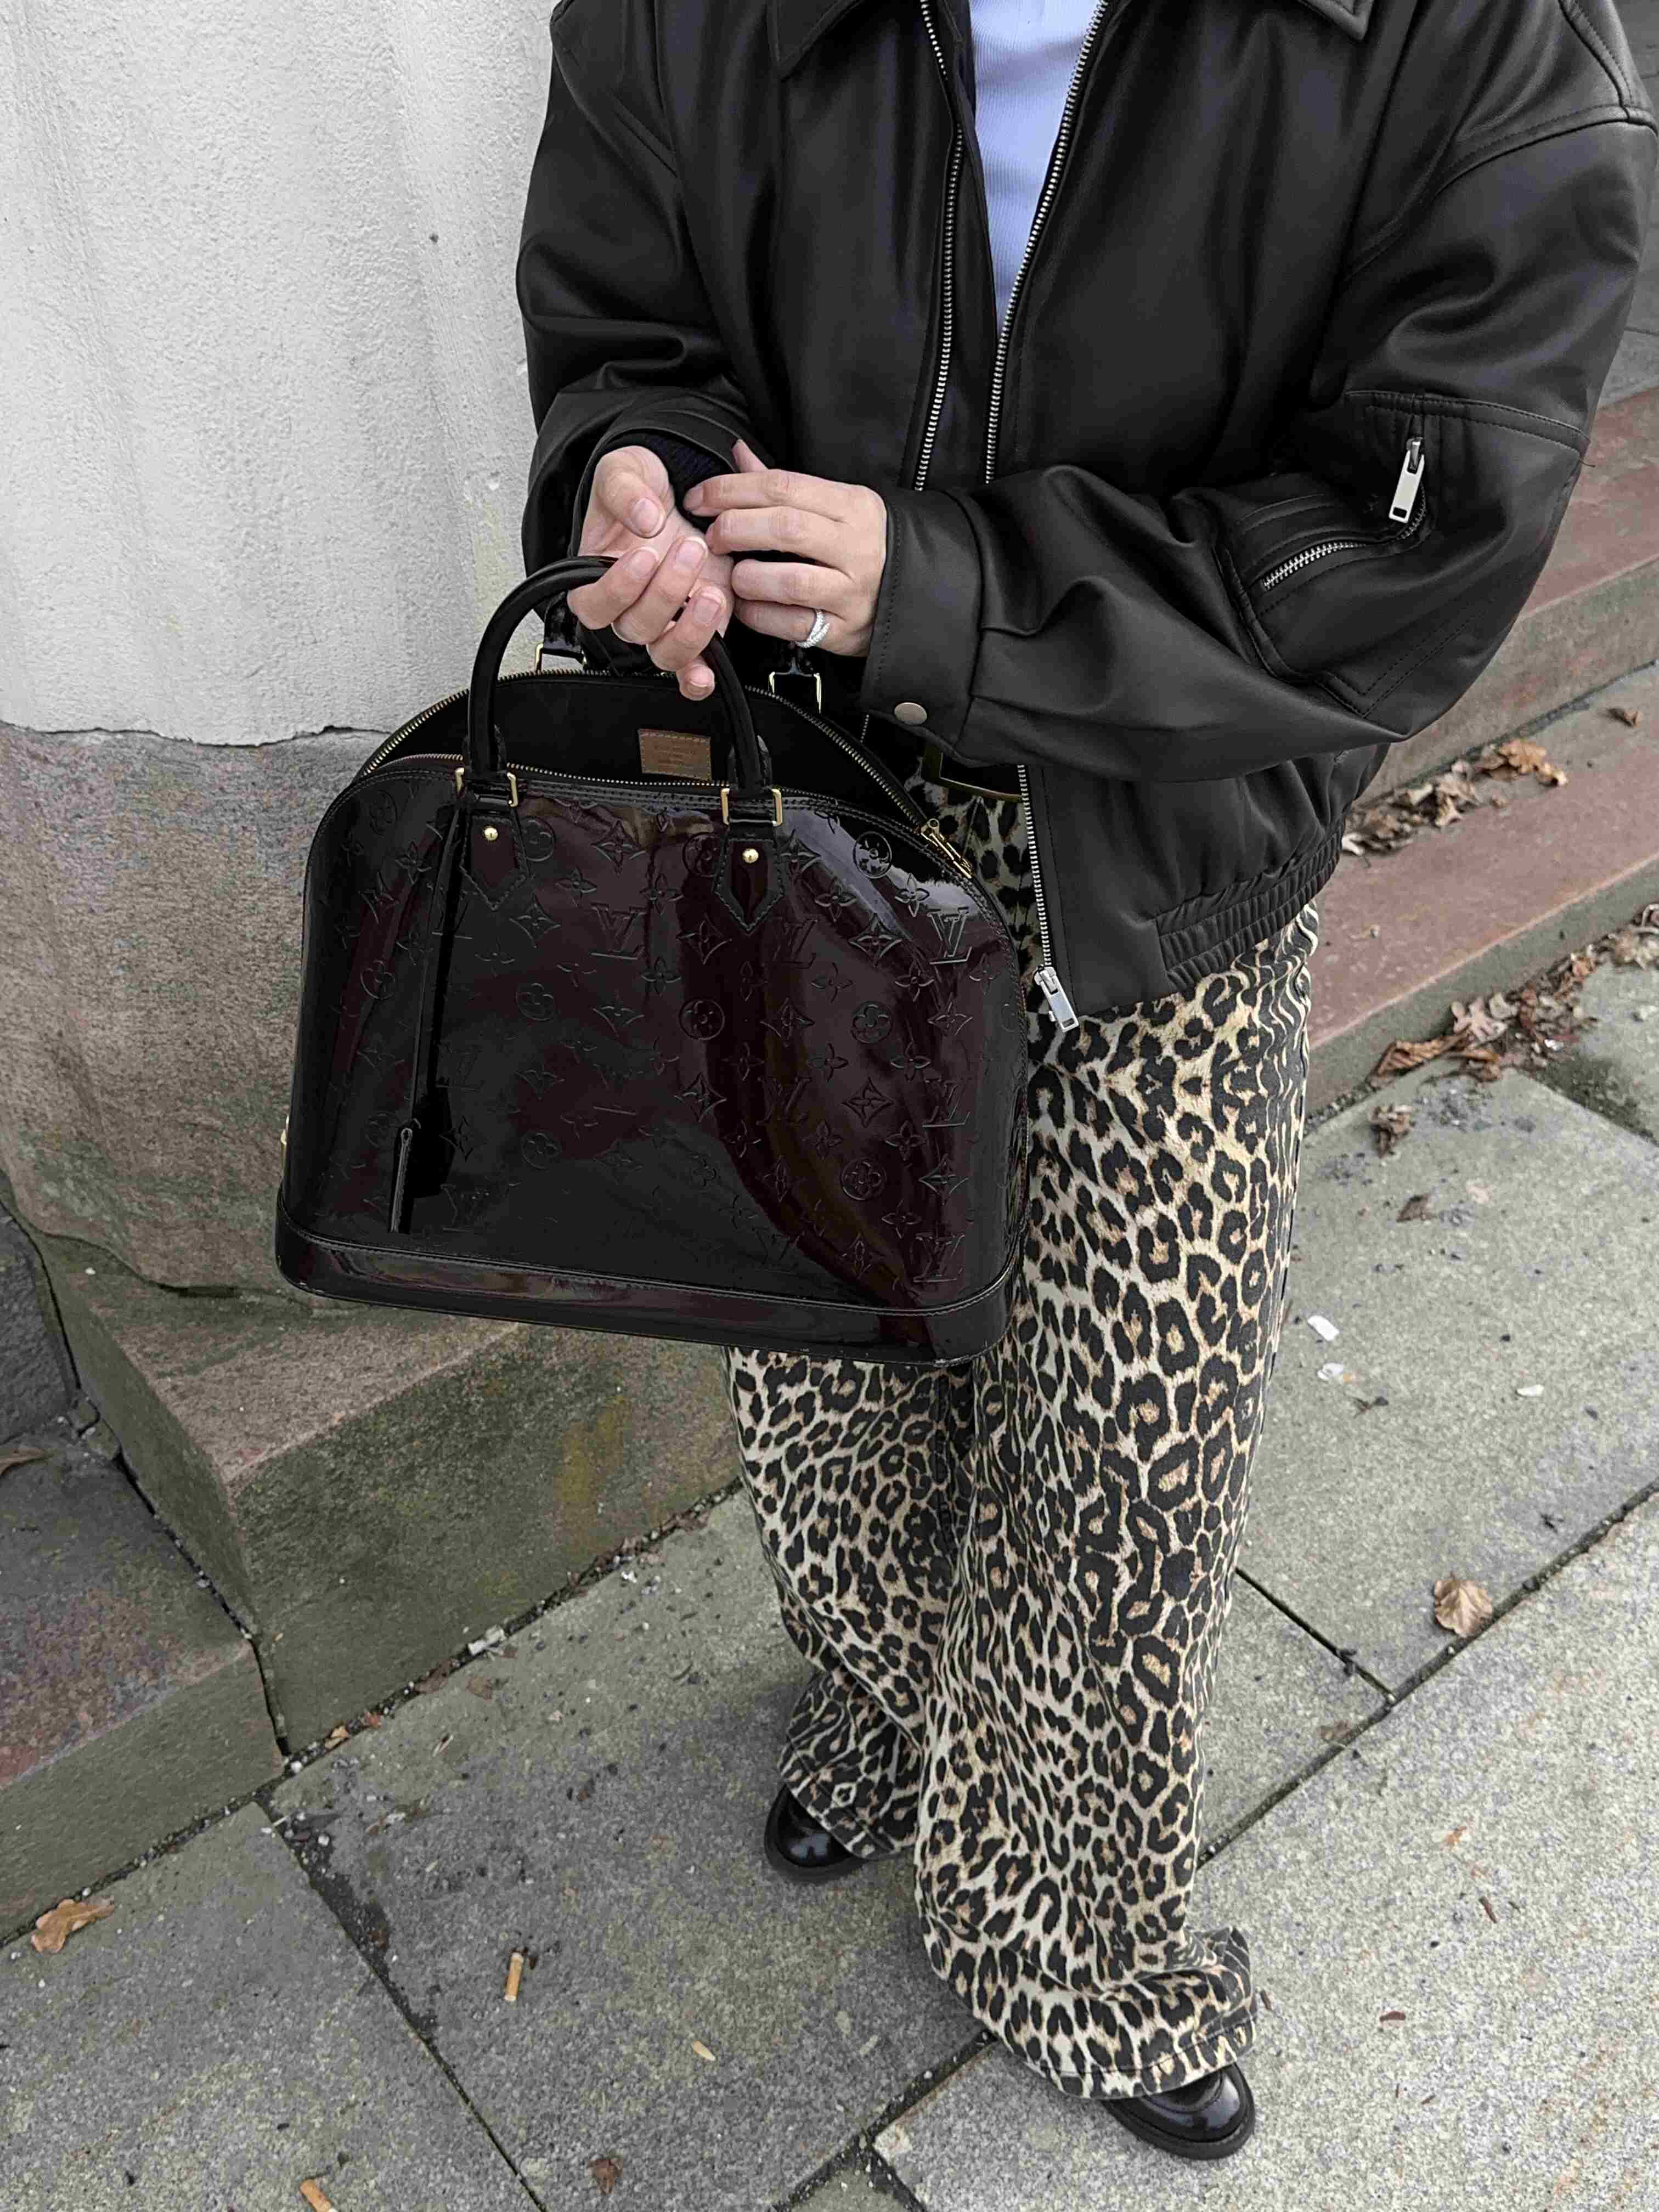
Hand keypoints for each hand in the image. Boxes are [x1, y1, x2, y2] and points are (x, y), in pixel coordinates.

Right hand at [566, 441, 765, 698]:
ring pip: (666, 652)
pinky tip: (709, 669)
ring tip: (712, 591)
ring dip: (690, 629)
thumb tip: (646, 517)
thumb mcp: (622, 471)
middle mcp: (629, 608)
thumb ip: (625, 491)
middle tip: (690, 549)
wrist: (678, 487)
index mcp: (596, 579)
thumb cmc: (640, 488)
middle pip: (636, 627)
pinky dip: (699, 675)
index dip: (618, 588)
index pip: (593, 605)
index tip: (643, 554)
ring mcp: (665, 622)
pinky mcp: (698, 627)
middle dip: (666, 593)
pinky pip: (693, 667)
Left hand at [685, 442, 887, 656]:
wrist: (913, 595)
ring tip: (733, 576)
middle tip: (712, 537)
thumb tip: (739, 454)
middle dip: (735, 528)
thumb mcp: (835, 506)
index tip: (700, 499)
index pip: (783, 486)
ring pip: (789, 580)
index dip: (732, 489)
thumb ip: (784, 486)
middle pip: (784, 527)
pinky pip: (792, 624)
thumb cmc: (862, 546)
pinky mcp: (844, 629)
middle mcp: (855, 546)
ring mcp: (852, 590)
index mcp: (851, 505)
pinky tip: (747, 606)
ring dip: (748, 577)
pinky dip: (759, 615)